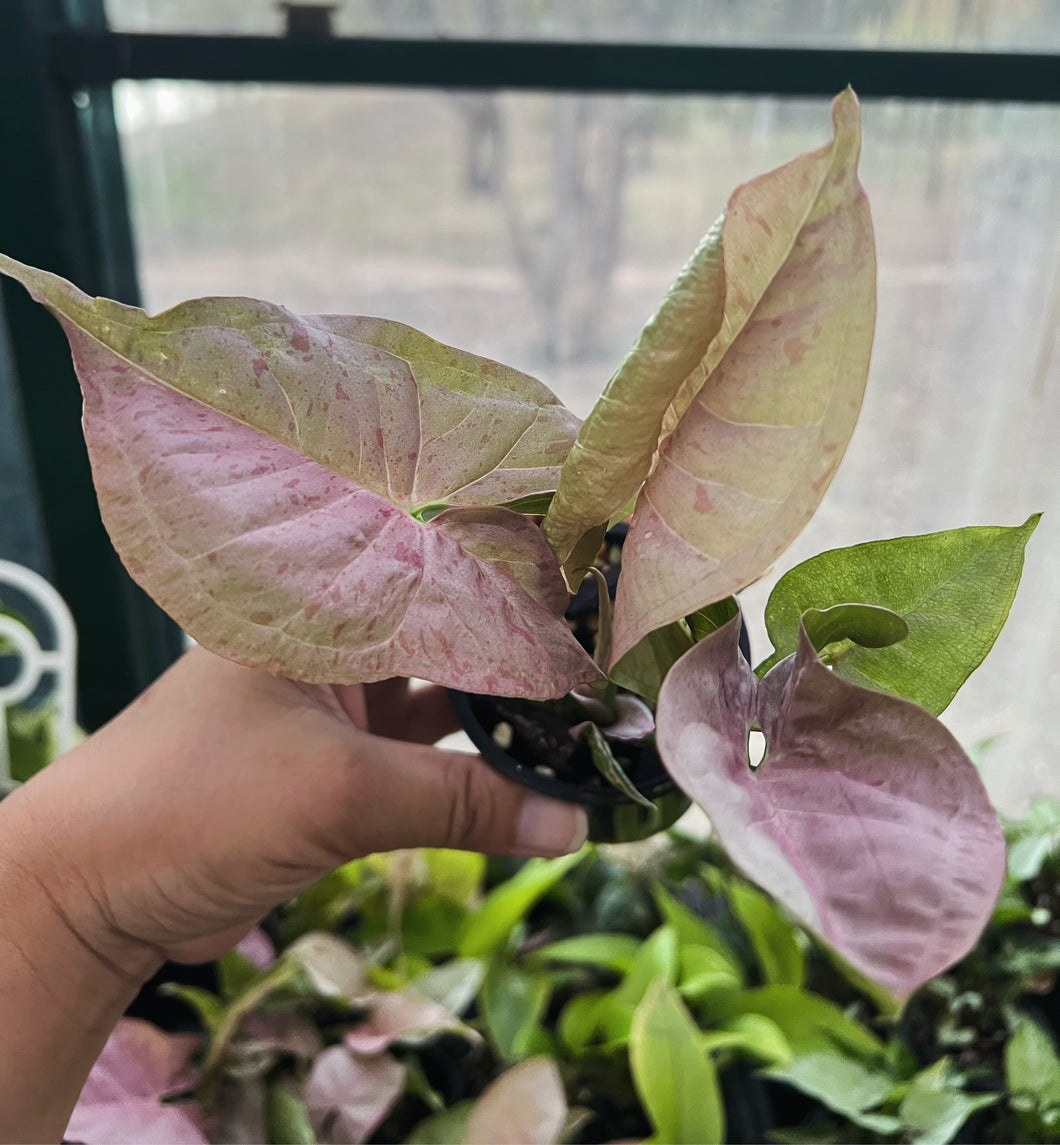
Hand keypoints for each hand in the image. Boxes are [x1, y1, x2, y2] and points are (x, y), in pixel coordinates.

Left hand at [3, 647, 586, 974]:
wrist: (96, 896)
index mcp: (321, 607)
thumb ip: (461, 801)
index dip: (515, 589)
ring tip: (587, 724)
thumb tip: (575, 822)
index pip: (437, 579)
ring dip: (500, 723)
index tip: (596, 601)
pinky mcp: (341, 771)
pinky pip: (424, 762)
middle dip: (519, 661)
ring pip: (440, 705)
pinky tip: (533, 781)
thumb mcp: (339, 790)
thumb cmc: (199, 801)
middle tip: (608, 668)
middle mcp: (334, 644)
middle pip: (446, 641)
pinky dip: (471, 776)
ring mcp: (338, 709)